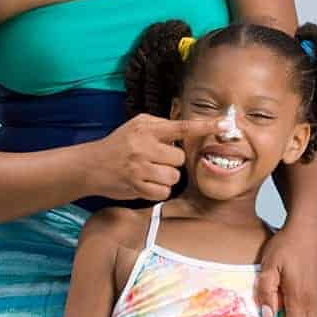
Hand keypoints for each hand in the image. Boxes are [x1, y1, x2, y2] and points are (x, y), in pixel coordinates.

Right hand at [84, 114, 220, 199]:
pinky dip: (158, 190)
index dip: (205, 126)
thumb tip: (189, 129)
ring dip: (166, 177)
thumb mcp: (137, 126)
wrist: (90, 166)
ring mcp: (140, 167)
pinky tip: (145, 182)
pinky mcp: (137, 186)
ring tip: (149, 171)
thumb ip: (162, 126)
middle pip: (180, 158)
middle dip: (171, 161)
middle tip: (155, 159)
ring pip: (174, 176)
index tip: (226, 125)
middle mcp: (144, 146)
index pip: (182, 127)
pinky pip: (163, 191)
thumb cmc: (119, 144)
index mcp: (147, 128)